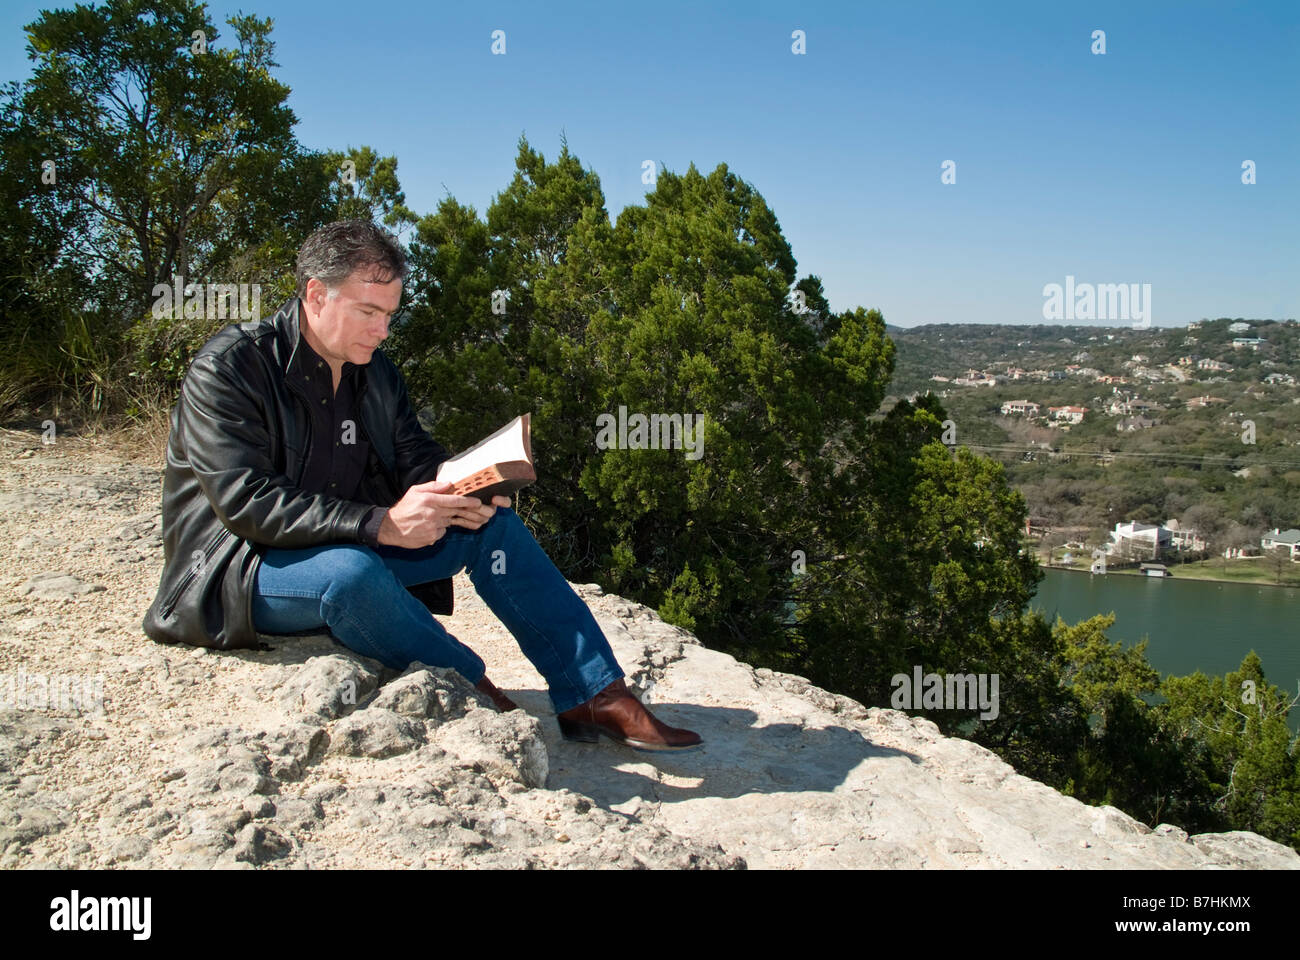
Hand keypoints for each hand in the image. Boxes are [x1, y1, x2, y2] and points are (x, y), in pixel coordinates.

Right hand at [377, 482, 508, 548]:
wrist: (391, 527)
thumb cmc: (404, 507)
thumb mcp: (415, 491)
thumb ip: (433, 486)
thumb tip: (449, 483)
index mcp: (429, 500)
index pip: (454, 500)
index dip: (468, 501)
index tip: (479, 502)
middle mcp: (433, 513)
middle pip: (456, 512)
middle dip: (471, 512)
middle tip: (485, 512)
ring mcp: (432, 527)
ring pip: (449, 522)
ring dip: (453, 520)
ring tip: (460, 520)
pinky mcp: (431, 537)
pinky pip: (442, 532)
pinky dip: (440, 529)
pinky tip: (429, 527)